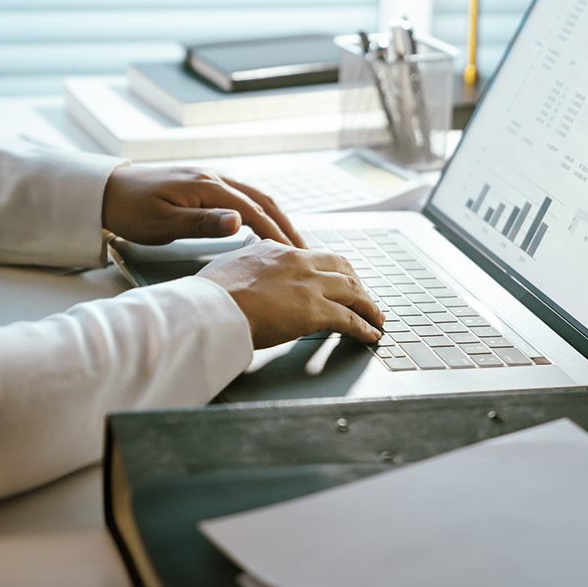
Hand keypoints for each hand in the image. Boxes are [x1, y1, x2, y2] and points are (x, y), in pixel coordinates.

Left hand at [102, 165, 303, 246]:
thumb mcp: (163, 223)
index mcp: (206, 186)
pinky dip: (261, 212)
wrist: (106, 190)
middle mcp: (213, 177)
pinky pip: (242, 196)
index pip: (253, 211)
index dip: (276, 234)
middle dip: (285, 226)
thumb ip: (202, 223)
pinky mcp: (204, 185)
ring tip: (292, 242)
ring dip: (276, 218)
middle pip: (262, 200)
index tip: (293, 255)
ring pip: (255, 197)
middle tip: (304, 252)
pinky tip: (264, 228)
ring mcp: (210, 179)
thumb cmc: (130, 209)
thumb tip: (239, 222)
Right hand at [198, 240, 383, 348]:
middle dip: (357, 285)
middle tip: (364, 298)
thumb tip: (250, 256)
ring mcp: (310, 286)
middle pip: (342, 269)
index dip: (334, 270)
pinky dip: (364, 328)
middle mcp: (300, 263)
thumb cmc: (213, 292)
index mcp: (280, 251)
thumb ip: (249, 259)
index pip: (317, 256)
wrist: (211, 307)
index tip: (339, 280)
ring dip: (367, 306)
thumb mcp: (232, 262)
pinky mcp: (315, 311)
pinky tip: (369, 335)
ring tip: (376, 318)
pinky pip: (349, 319)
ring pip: (352, 292)